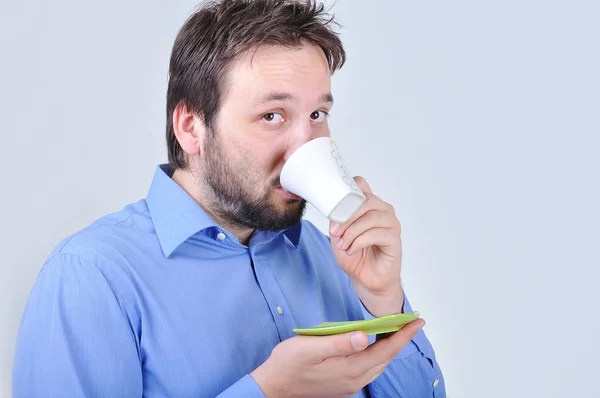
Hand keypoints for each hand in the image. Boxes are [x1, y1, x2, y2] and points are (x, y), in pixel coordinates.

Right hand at [250, 319, 424, 396]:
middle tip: (411, 322)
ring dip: (391, 348)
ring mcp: (350, 384)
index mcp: (350, 369)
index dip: (403, 335)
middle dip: (401, 339)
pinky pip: (369, 369)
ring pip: (379, 365)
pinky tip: (374, 345)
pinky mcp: (343, 385)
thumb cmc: (288, 364)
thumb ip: (338, 342)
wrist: (274, 387)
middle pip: (386, 358)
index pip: (386, 350)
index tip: (417, 321)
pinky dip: (378, 355)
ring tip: (398, 331)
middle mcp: (354, 379)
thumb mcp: (310, 348)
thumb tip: (364, 336)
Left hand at [329, 177, 403, 316]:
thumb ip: (338, 216)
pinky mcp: (395, 239)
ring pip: (371, 218)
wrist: (365, 279)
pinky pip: (377, 234)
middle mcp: (383, 210)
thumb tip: (334, 205)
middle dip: (347, 217)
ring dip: (352, 232)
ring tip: (343, 244)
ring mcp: (391, 224)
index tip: (335, 206)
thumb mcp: (338, 233)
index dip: (348, 191)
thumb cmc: (354, 255)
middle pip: (366, 201)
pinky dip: (360, 242)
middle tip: (335, 232)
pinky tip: (352, 250)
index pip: (361, 186)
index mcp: (369, 205)